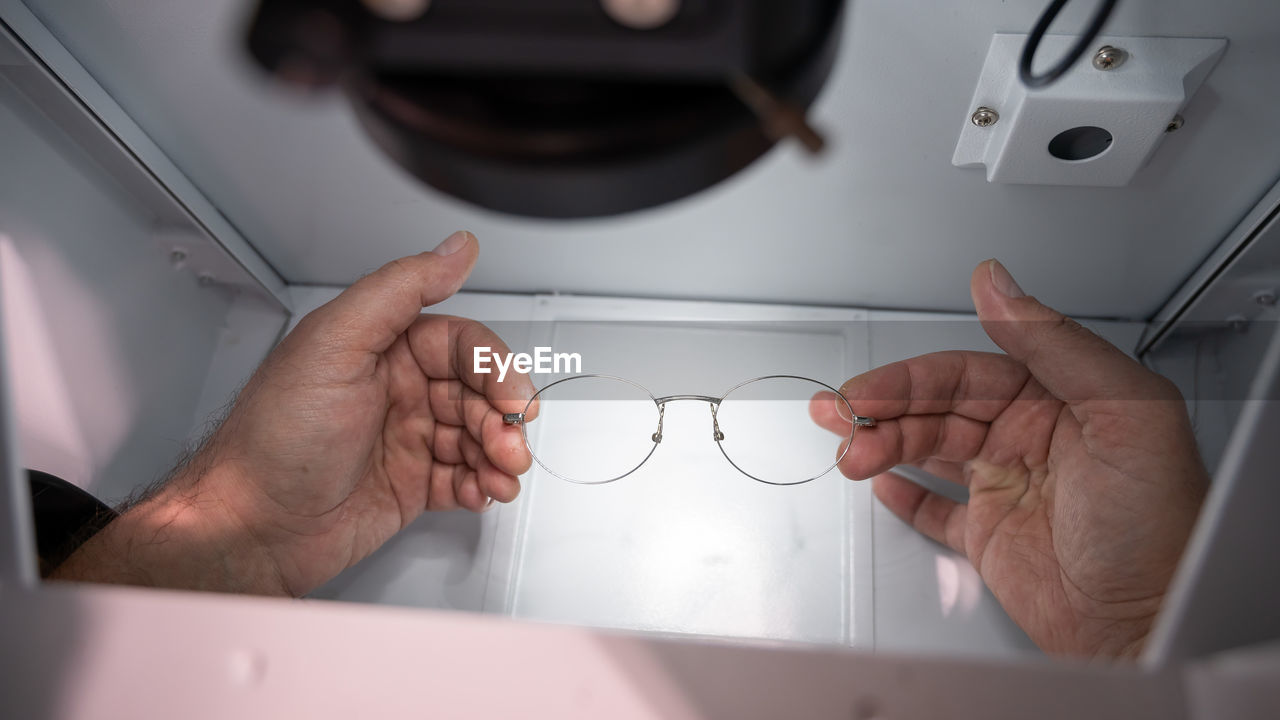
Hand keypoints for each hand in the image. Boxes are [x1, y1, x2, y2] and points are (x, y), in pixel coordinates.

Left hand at [54, 232, 534, 595]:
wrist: (249, 527)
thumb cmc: (274, 438)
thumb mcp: (334, 344)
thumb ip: (400, 289)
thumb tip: (456, 247)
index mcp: (382, 347)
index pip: (462, 345)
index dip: (495, 369)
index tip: (512, 397)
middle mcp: (398, 388)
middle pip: (478, 392)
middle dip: (503, 418)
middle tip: (510, 443)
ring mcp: (406, 438)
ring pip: (479, 436)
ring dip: (500, 455)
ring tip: (501, 475)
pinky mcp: (411, 485)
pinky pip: (465, 478)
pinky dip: (482, 485)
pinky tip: (481, 491)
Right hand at [812, 260, 1207, 657]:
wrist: (1153, 627)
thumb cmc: (1159, 527)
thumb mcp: (1124, 413)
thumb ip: (1055, 342)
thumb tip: (996, 284)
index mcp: (1062, 398)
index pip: (967, 373)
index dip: (911, 379)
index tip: (869, 389)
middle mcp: (1031, 436)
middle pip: (938, 408)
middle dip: (882, 410)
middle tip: (839, 416)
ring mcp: (1008, 487)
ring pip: (928, 451)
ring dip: (882, 447)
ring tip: (849, 457)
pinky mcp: (992, 538)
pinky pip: (938, 508)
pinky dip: (906, 495)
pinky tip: (881, 483)